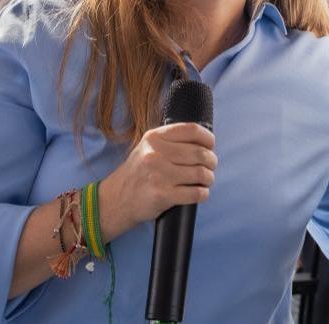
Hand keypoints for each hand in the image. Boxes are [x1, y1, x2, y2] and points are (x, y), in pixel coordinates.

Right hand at [102, 122, 216, 228]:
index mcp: (155, 138)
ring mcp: (159, 175)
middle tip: (210, 167)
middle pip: (200, 153)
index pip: (192, 130)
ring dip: (209, 178)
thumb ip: (171, 140)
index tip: (210, 146)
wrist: (117, 198)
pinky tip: (200, 193)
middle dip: (211, 161)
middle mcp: (156, 154)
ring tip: (206, 180)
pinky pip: (196, 193)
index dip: (208, 138)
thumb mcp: (148, 147)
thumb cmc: (138, 172)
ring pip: (201, 173)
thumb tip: (204, 142)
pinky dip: (203, 194)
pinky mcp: (163, 195)